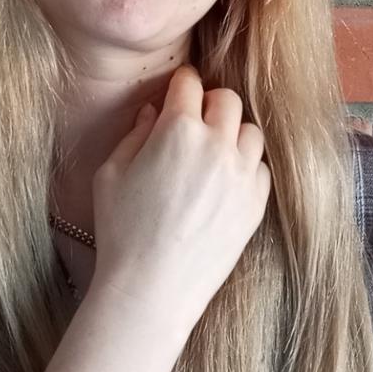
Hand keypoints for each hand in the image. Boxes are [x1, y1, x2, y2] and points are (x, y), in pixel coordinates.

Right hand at [86, 63, 271, 332]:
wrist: (151, 288)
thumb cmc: (121, 231)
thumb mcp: (111, 174)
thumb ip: (134, 134)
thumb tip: (152, 113)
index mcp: (177, 130)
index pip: (190, 83)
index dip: (181, 85)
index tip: (177, 94)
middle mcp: (216, 145)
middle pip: (228, 99)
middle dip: (210, 103)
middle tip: (194, 122)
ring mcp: (241, 175)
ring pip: (251, 132)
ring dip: (233, 134)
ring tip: (213, 153)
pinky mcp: (255, 204)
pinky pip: (261, 169)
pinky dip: (246, 167)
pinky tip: (225, 183)